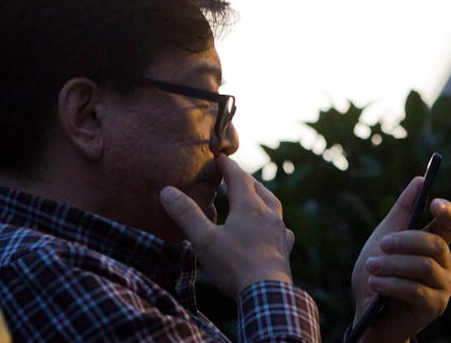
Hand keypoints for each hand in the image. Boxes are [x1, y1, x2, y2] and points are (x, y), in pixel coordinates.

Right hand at [159, 153, 295, 296]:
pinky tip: (276, 230)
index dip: (228, 166)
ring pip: (273, 206)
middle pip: (258, 189)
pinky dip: (276, 224)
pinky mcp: (285, 251)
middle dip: (246, 180)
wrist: (267, 294)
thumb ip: (186, 214)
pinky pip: (283, 230)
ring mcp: (279, 233)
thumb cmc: (234, 265)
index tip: (220, 156)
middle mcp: (268, 215)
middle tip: (236, 175)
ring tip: (257, 196)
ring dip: (263, 197)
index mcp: (249, 207)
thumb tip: (166, 190)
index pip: (238, 178)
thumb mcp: (204, 239)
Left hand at [350, 176, 450, 342]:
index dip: (448, 211)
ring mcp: (443, 287)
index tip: (433, 203)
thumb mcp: (384, 237)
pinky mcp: (434, 307)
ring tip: (371, 267)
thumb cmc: (378, 273)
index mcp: (436, 243)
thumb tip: (420, 179)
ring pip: (425, 267)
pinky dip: (392, 284)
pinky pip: (416, 290)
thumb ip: (403, 210)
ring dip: (393, 265)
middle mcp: (446, 264)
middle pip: (435, 243)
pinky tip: (375, 283)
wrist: (367, 313)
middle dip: (405, 241)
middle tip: (381, 245)